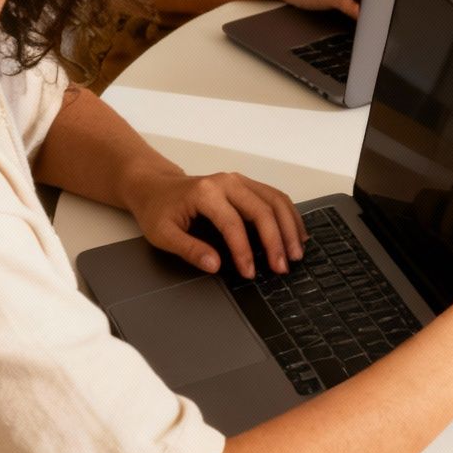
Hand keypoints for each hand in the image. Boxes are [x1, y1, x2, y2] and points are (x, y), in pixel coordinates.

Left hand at [127, 169, 307, 277]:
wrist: (156, 186)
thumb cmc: (158, 209)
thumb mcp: (162, 234)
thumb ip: (190, 250)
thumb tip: (215, 265)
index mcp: (206, 192)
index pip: (233, 224)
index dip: (244, 251)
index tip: (250, 272)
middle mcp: (227, 182)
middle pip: (262, 210)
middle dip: (276, 241)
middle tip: (282, 266)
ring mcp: (240, 181)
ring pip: (275, 201)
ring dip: (289, 228)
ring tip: (296, 252)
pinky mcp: (247, 185)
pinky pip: (275, 197)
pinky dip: (289, 216)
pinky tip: (296, 233)